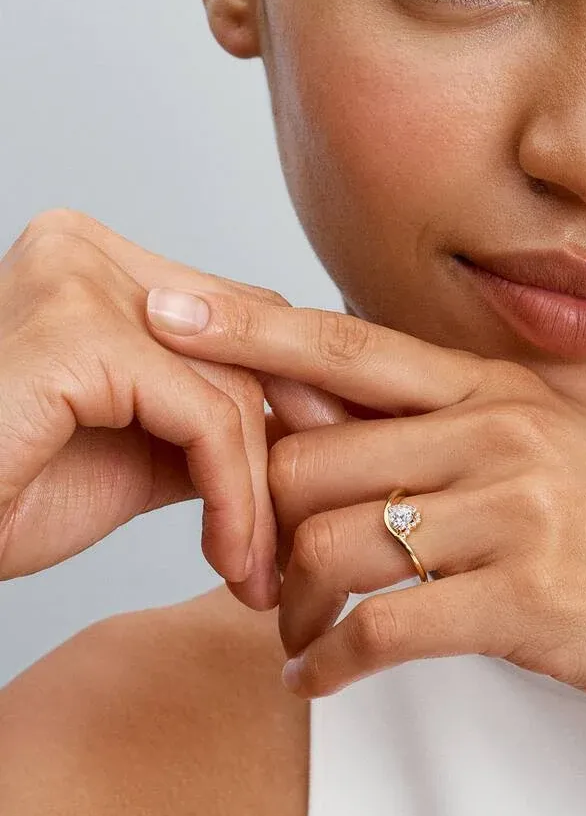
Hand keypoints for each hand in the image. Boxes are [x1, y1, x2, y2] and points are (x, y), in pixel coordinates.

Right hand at [0, 209, 345, 609]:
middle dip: (294, 437)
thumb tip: (298, 427)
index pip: (236, 313)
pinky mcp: (77, 334)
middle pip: (247, 340)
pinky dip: (233, 496)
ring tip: (255, 567)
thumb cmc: (5, 495)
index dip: (292, 393)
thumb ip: (205, 417)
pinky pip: (205, 417)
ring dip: (258, 492)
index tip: (323, 474)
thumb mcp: (134, 448)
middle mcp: (84, 248)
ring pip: (234, 385)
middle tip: (311, 525)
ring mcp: (77, 279)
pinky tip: (227, 558)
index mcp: (95, 260)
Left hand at [147, 288, 585, 749]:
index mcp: (498, 391)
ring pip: (331, 544)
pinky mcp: (526, 598)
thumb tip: (331, 423)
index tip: (168, 312)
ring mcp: (515, 511)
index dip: (248, 328)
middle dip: (260, 525)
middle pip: (310, 458)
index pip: (345, 346)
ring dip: (291, 609)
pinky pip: (380, 628)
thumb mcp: (551, 454)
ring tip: (295, 640)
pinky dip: (329, 666)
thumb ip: (447, 430)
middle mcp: (499, 433)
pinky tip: (319, 681)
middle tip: (250, 573)